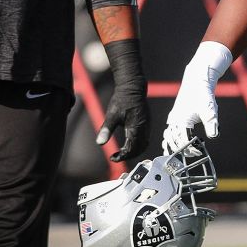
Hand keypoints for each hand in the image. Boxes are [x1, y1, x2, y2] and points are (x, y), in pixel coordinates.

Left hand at [95, 39, 149, 161]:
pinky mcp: (147, 123)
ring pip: (144, 144)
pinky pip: (145, 138)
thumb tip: (100, 143)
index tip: (113, 157)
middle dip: (129, 155)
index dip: (123, 156)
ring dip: (134, 150)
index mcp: (136, 128)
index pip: (132, 149)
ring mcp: (147, 125)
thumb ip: (106, 130)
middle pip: (140, 149)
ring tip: (122, 151)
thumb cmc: (121, 101)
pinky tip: (129, 142)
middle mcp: (144, 128)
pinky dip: (138, 144)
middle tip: (117, 157)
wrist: (133, 88)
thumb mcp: (111, 115)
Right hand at [163, 41, 232, 153]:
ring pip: (169, 136)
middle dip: (183, 149)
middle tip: (194, 155)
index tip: (199, 153)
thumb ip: (212, 123)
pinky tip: (170, 145)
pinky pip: (169, 131)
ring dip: (173, 146)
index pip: (183, 141)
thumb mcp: (210, 110)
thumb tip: (214, 136)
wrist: (197, 81)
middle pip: (175, 141)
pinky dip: (169, 139)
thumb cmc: (204, 96)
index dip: (190, 149)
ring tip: (177, 155)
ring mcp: (173, 118)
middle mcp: (174, 120)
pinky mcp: (174, 116)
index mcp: (181, 121)